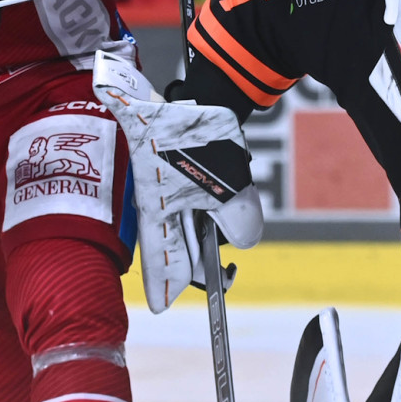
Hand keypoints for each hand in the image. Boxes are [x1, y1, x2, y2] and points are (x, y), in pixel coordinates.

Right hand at [92, 49, 261, 313]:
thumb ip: (237, 220)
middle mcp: (160, 205)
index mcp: (157, 209)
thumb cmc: (203, 134)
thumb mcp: (226, 183)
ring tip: (230, 220)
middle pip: (179, 249)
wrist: (208, 93)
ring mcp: (173, 193)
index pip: (156, 258)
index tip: (161, 308)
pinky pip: (204, 210)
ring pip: (195, 229)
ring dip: (215, 234)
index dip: (160, 285)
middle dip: (200, 263)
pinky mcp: (189, 181)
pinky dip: (220, 215)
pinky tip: (232, 204)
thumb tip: (243, 240)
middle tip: (225, 278)